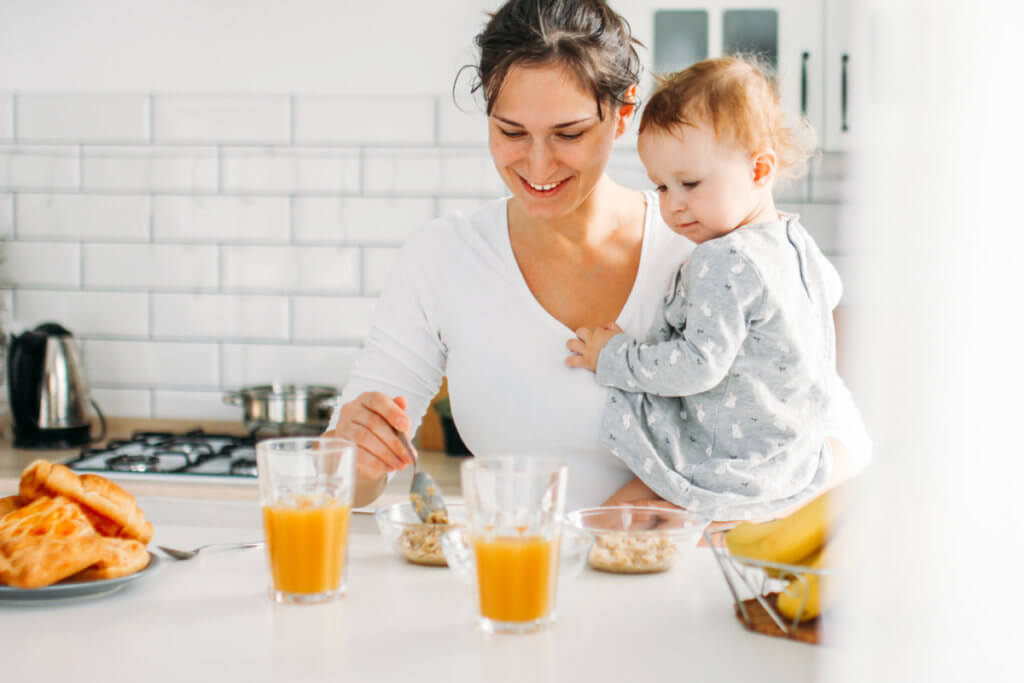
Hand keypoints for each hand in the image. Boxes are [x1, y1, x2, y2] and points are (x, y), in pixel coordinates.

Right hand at [323, 392, 415, 506]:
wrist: (364, 448)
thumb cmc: (381, 430)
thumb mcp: (392, 421)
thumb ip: (399, 414)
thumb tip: (402, 401)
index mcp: (366, 399)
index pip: (377, 400)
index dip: (393, 412)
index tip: (406, 426)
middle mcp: (351, 409)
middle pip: (373, 423)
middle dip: (394, 442)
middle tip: (407, 456)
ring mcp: (343, 426)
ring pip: (364, 438)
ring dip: (386, 454)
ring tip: (400, 464)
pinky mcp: (340, 444)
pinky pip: (357, 453)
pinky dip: (375, 462)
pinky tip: (388, 467)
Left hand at [565, 323, 622, 371]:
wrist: (625, 361)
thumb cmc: (625, 350)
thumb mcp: (622, 335)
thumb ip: (614, 328)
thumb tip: (606, 326)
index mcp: (602, 334)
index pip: (597, 330)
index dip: (598, 334)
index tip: (600, 339)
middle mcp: (592, 341)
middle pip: (580, 332)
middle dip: (580, 336)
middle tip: (582, 341)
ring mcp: (588, 351)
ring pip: (572, 343)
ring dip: (571, 345)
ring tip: (572, 349)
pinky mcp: (586, 362)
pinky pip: (572, 361)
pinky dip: (570, 361)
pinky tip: (569, 362)